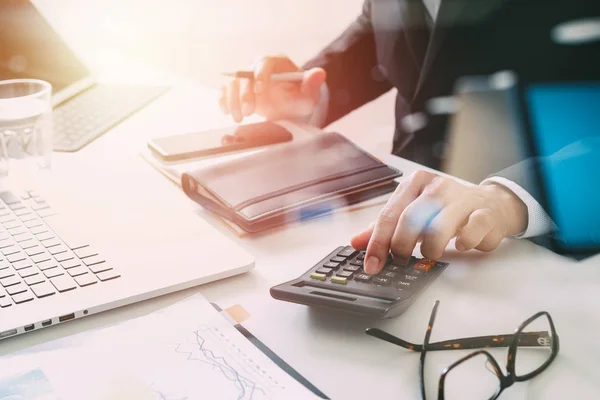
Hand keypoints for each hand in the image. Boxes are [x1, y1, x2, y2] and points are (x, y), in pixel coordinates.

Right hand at [219, 55, 325, 122]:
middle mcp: (259, 67)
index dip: (261, 74)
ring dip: (233, 100)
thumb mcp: (308, 95)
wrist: (288, 108)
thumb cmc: (299, 99)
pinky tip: (227, 112)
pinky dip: (224, 101)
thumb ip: (313, 86)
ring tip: (239, 118)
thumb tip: (320, 73)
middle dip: (245, 93)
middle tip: (249, 112)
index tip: (260, 90)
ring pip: (233, 83)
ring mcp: (247, 78)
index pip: (266, 62)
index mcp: (277, 63)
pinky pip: (225, 91)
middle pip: (246, 75)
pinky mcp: (237, 90)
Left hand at [350, 171, 527, 273]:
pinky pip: (471, 232)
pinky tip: (460, 245)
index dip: (377, 243)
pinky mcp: (485, 213)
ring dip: (430, 249)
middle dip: (401, 247)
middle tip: (401, 261)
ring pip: (438, 228)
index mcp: (415, 183)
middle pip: (409, 220)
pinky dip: (463, 243)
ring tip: (431, 253)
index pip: (389, 214)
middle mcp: (437, 186)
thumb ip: (385, 228)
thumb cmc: (446, 209)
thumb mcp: (413, 212)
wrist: (491, 204)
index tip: (372, 266)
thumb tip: (356, 242)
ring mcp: (462, 198)